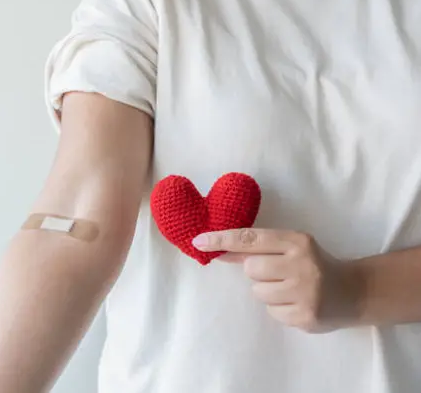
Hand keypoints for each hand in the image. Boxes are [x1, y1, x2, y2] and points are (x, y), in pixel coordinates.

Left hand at [192, 229, 364, 332]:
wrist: (356, 292)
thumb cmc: (315, 265)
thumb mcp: (292, 248)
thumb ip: (258, 248)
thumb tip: (218, 248)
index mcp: (297, 241)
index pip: (251, 238)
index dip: (222, 239)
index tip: (199, 241)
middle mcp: (301, 264)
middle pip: (251, 269)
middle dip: (258, 272)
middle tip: (279, 273)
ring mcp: (305, 292)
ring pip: (258, 292)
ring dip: (268, 292)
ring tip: (290, 289)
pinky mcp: (305, 316)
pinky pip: (271, 312)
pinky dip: (279, 309)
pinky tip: (297, 303)